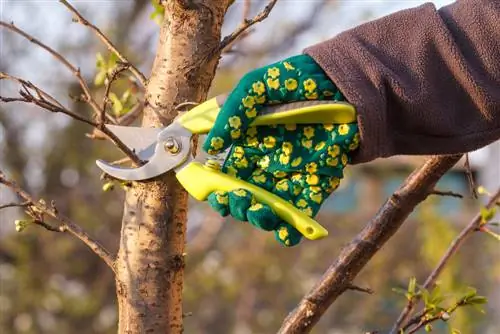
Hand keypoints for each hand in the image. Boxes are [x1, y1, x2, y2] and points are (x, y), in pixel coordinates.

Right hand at [204, 55, 359, 245]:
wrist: (341, 84)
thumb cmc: (294, 81)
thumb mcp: (255, 88)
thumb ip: (230, 113)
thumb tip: (211, 147)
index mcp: (246, 147)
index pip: (224, 177)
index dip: (216, 191)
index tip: (216, 194)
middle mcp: (265, 167)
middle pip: (244, 198)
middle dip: (237, 207)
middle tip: (240, 199)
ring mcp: (290, 178)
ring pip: (269, 211)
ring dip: (260, 219)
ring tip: (261, 212)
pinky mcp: (315, 185)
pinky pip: (301, 214)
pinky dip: (293, 230)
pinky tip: (287, 234)